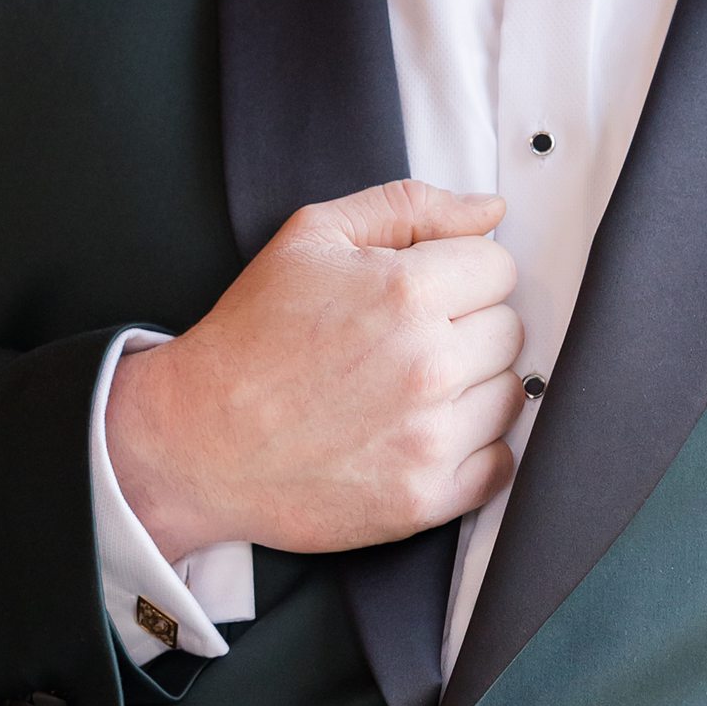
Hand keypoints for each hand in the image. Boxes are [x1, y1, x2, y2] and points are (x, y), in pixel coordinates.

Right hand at [106, 180, 525, 559]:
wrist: (197, 441)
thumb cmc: (250, 337)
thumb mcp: (311, 237)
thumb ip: (408, 206)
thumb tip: (489, 212)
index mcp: (406, 292)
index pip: (499, 269)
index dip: (460, 275)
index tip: (423, 296)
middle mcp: (428, 364)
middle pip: (509, 330)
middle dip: (466, 328)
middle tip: (408, 343)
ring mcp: (430, 437)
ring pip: (510, 395)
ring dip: (473, 389)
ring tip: (411, 390)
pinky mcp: (425, 498)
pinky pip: (501, 465)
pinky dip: (474, 451)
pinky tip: (423, 436)